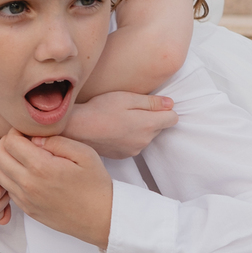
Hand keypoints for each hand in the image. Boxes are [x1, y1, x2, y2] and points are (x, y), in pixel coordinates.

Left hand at [0, 131, 112, 248]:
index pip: (10, 142)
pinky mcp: (27, 209)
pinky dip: (10, 177)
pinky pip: (7, 189)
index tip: (27, 131)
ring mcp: (26, 199)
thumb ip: (57, 141)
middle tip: (22, 141)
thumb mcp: (84, 154)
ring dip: (5, 161)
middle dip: (6, 144)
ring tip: (22, 157)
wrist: (101, 219)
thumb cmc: (96, 185)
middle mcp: (28, 184)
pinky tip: (26, 173)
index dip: (15, 131)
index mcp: (41, 167)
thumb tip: (35, 138)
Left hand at [0, 133, 10, 225]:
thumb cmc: (3, 163)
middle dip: (6, 199)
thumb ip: (3, 207)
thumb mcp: (3, 188)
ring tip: (6, 173)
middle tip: (7, 183)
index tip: (5, 197)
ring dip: (6, 185)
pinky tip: (4, 164)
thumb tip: (4, 221)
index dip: (0, 212)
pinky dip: (4, 173)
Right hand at [63, 92, 177, 158]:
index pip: (173, 118)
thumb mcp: (127, 98)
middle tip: (131, 109)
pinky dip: (129, 137)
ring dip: (140, 128)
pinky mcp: (124, 155)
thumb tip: (170, 104)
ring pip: (146, 136)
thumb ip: (151, 102)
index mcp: (148, 125)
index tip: (151, 104)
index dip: (164, 109)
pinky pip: (135, 144)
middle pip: (159, 127)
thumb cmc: (101, 109)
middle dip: (151, 118)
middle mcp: (145, 140)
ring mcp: (135, 150)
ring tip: (120, 119)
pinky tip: (115, 129)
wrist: (78, 129)